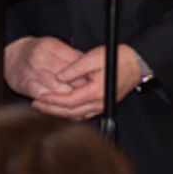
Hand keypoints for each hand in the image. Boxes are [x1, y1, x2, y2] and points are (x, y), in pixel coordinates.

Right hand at [4, 36, 86, 102]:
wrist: (11, 57)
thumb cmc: (37, 53)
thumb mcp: (55, 48)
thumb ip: (73, 57)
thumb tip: (92, 68)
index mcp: (51, 46)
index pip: (76, 61)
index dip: (88, 74)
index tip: (96, 81)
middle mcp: (41, 58)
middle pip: (69, 77)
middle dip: (81, 87)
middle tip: (89, 94)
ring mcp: (33, 72)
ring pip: (59, 89)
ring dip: (70, 97)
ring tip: (78, 101)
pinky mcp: (26, 85)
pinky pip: (45, 98)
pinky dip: (55, 103)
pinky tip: (61, 105)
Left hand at [26, 45, 143, 120]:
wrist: (136, 64)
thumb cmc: (117, 58)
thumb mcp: (93, 57)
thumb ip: (74, 68)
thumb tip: (58, 77)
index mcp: (96, 93)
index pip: (68, 101)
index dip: (52, 101)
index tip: (39, 98)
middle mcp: (99, 104)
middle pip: (70, 113)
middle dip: (51, 110)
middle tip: (36, 105)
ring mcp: (101, 106)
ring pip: (76, 116)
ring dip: (60, 113)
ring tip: (45, 108)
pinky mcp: (103, 105)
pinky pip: (83, 114)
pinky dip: (70, 113)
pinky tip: (61, 108)